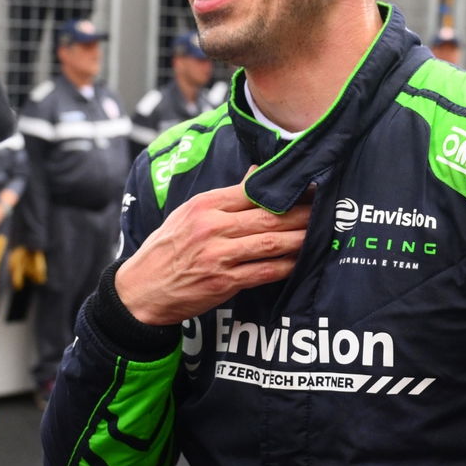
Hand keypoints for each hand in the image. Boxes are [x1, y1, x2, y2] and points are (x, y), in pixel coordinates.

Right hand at [113, 183, 308, 325]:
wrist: (141, 290)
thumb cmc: (167, 249)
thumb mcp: (188, 213)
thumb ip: (225, 197)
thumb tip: (257, 174)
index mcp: (204, 205)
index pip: (252, 191)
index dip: (284, 190)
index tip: (308, 187)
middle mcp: (212, 227)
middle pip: (268, 216)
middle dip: (301, 213)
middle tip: (324, 209)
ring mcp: (218, 256)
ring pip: (271, 243)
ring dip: (300, 238)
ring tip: (319, 233)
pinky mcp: (224, 282)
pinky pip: (265, 272)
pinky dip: (286, 266)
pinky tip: (300, 261)